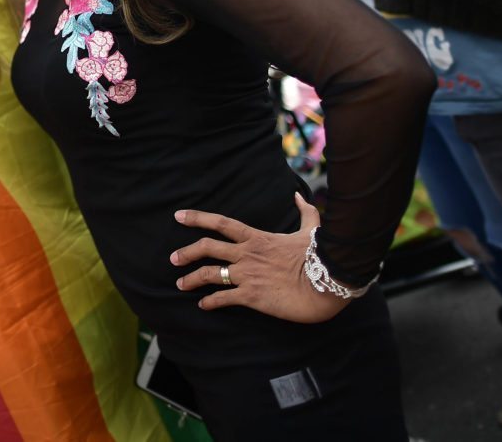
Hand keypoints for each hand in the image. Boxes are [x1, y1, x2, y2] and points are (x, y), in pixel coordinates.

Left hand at [171, 194, 345, 323]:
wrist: (328, 282)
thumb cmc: (320, 256)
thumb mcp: (311, 229)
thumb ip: (304, 211)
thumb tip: (299, 195)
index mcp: (257, 237)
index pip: (221, 223)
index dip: (197, 218)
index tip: (178, 216)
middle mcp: (247, 254)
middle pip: (207, 248)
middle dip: (186, 252)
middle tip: (173, 258)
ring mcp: (248, 274)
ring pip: (210, 274)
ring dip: (191, 279)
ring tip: (181, 284)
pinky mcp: (252, 296)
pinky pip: (224, 298)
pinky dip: (210, 302)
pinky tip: (203, 305)